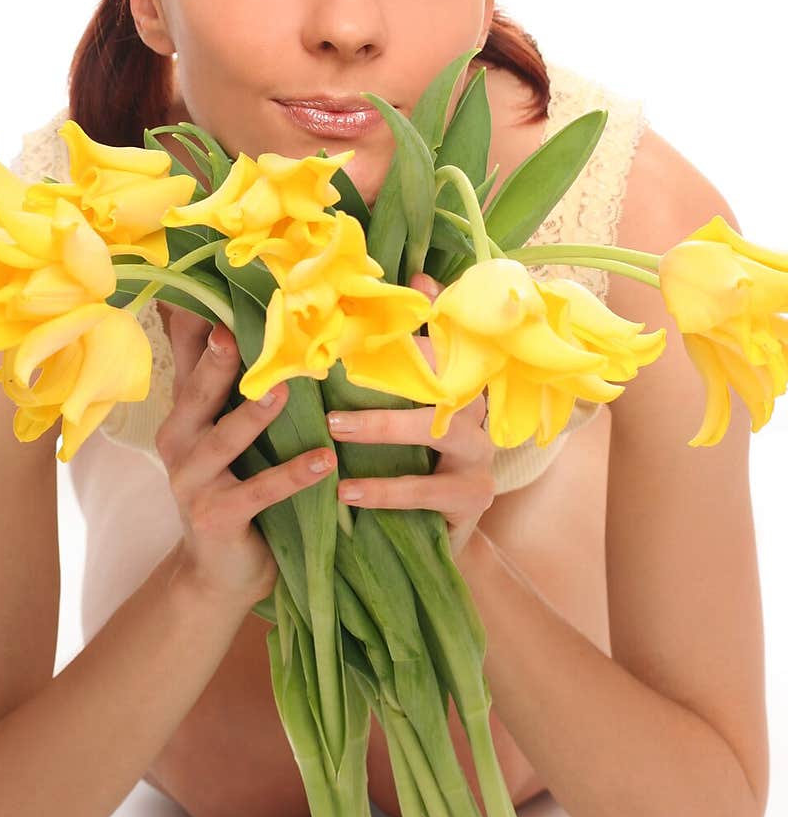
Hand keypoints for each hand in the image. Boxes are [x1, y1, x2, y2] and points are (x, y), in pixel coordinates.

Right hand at [155, 304, 336, 606]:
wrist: (220, 573)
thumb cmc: (235, 486)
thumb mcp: (227, 432)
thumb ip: (237, 384)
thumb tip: (257, 317)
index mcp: (186, 410)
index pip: (185, 353)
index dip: (194, 318)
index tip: (214, 280)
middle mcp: (180, 438)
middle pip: (197, 390)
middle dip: (215, 358)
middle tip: (235, 326)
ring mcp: (192, 479)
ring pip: (224, 439)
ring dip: (254, 415)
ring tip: (284, 393)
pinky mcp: (215, 516)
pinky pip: (259, 491)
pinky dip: (293, 475)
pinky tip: (324, 462)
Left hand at [325, 273, 495, 561]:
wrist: (433, 539)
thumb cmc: (415, 461)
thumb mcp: (404, 404)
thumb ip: (409, 347)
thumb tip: (420, 276)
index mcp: (461, 385)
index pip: (448, 346)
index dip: (423, 324)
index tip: (387, 307)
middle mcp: (478, 414)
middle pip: (450, 380)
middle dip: (402, 369)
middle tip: (341, 367)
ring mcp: (480, 457)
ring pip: (444, 431)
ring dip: (385, 428)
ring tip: (335, 428)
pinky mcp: (472, 498)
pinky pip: (430, 491)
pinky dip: (387, 490)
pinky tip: (348, 491)